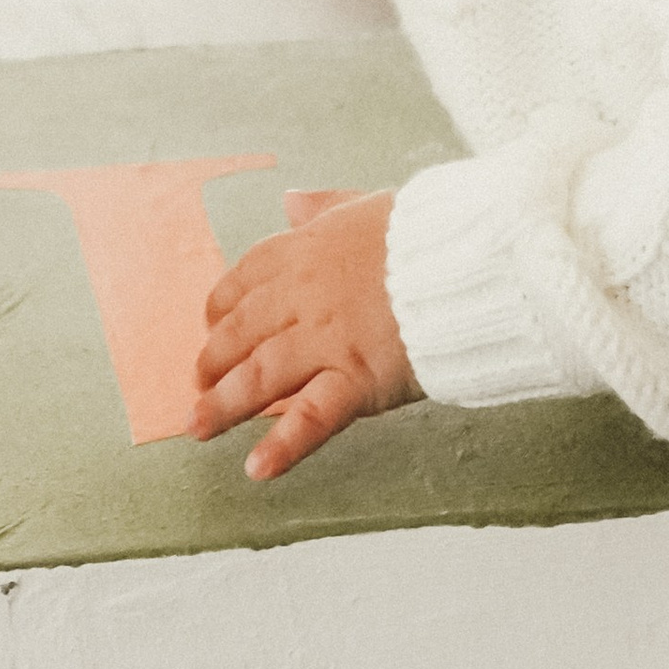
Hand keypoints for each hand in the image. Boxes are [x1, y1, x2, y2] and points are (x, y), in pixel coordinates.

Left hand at [195, 190, 415, 479]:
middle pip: (243, 331)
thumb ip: (326, 206)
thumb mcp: (370, 204)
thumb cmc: (432, 233)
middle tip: (201, 381)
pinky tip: (257, 468)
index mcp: (309, 252)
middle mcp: (306, 297)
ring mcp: (327, 340)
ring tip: (199, 427)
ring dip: (224, 405)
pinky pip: (311, 417)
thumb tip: (292, 201)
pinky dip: (283, 446)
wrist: (470, 258)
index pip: (247, 278)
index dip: (224, 305)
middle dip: (215, 359)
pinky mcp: (357, 379)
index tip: (214, 322)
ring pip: (260, 375)